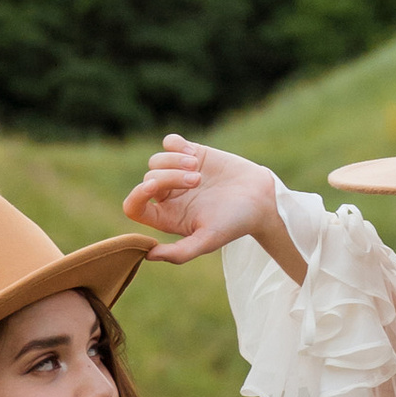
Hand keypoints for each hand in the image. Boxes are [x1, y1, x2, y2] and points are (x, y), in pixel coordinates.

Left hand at [123, 134, 305, 282]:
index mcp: (167, 217)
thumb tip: (148, 254)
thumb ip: (179, 253)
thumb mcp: (208, 241)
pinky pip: (169, 142)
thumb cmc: (234, 224)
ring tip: (198, 170)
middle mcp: (168, 195)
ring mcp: (177, 172)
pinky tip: (195, 155)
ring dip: (176, 161)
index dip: (137, 195)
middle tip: (198, 182)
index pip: (134, 207)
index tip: (153, 188)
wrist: (260, 198)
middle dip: (170, 177)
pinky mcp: (191, 152)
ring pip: (156, 160)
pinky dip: (177, 145)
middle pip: (149, 179)